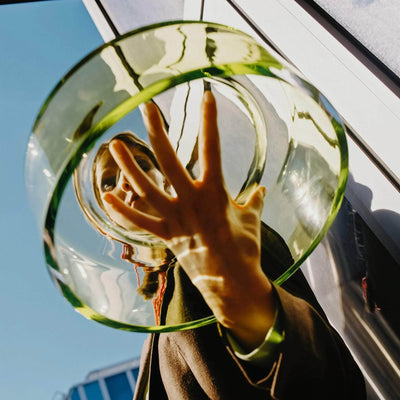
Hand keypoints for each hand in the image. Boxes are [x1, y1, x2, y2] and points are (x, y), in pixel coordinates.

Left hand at [103, 90, 274, 348]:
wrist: (233, 282)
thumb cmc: (245, 248)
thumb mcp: (252, 219)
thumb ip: (254, 201)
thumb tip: (260, 190)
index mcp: (215, 191)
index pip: (213, 147)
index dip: (209, 121)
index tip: (207, 96)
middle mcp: (191, 200)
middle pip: (169, 160)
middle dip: (157, 131)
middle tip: (147, 108)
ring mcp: (175, 218)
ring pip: (145, 188)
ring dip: (129, 167)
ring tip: (114, 146)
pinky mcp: (166, 236)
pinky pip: (140, 223)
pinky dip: (123, 211)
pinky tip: (106, 197)